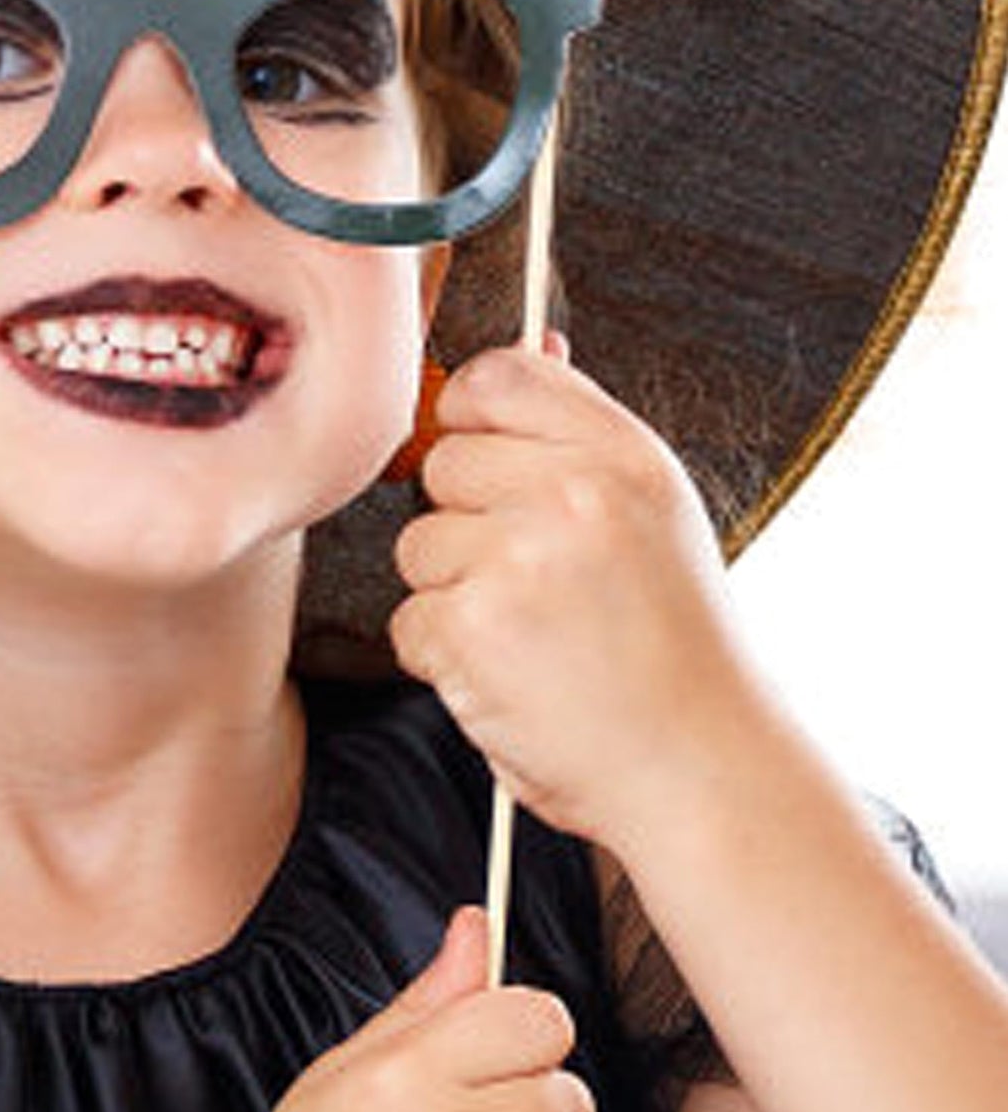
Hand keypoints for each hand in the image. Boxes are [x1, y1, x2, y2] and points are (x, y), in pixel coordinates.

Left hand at [388, 336, 766, 848]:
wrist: (702, 770)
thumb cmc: (673, 648)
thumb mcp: (653, 515)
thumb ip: (580, 434)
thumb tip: (532, 341)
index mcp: (624, 456)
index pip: (498, 377)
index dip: (466, 413)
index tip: (479, 456)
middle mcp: (574, 495)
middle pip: (443, 464)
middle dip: (467, 523)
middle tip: (535, 584)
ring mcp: (519, 559)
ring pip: (418, 545)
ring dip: (453, 595)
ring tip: (533, 637)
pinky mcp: (471, 627)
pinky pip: (409, 619)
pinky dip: (445, 658)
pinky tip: (512, 679)